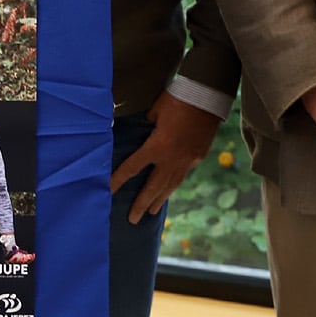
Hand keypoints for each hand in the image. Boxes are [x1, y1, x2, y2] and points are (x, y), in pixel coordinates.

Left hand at [111, 91, 220, 224]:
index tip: (108, 192)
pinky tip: (169, 189)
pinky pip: (182, 175)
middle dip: (142, 204)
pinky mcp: (198, 157)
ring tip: (151, 211)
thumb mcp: (155, 112)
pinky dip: (173, 184)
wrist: (207, 97)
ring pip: (171, 185)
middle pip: (153, 187)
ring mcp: (187, 160)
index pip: (132, 168)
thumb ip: (147, 126)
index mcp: (156, 147)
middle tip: (133, 219)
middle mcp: (171, 159)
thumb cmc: (177, 99)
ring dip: (159, 199)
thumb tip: (144, 131)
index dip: (118, 180)